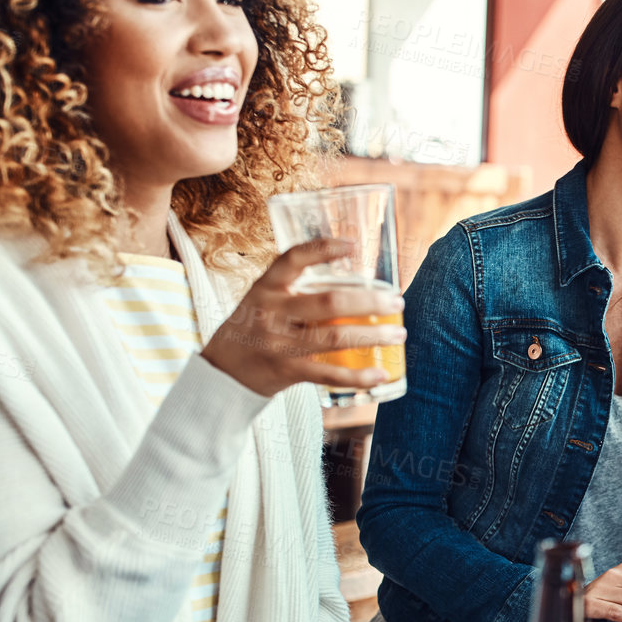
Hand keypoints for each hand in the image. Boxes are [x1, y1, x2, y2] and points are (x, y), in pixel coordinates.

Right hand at [200, 238, 406, 397]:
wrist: (222, 371)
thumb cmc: (254, 328)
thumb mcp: (264, 299)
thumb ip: (297, 289)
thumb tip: (353, 280)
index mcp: (266, 287)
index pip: (292, 259)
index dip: (322, 248)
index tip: (352, 245)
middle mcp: (271, 312)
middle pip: (328, 303)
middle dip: (369, 302)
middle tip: (396, 301)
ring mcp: (279, 343)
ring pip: (334, 337)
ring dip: (373, 336)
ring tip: (399, 333)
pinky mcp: (287, 371)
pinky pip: (328, 374)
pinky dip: (358, 376)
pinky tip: (381, 374)